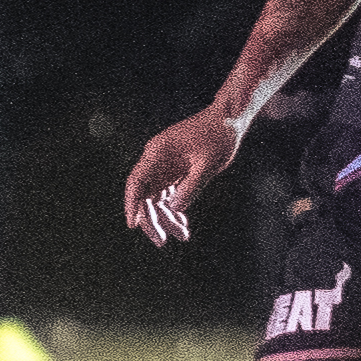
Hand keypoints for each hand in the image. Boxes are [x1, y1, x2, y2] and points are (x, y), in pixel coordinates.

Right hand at [120, 107, 240, 245]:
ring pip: (156, 197)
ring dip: (166, 217)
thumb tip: (174, 209)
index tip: (133, 224)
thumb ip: (191, 187)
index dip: (132, 204)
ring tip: (181, 237)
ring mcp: (164, 166)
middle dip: (151, 219)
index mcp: (158, 153)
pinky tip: (183, 225)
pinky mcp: (174, 170)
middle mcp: (155, 160)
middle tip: (161, 242)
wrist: (228, 118)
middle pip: (144, 194)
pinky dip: (175, 209)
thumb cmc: (219, 136)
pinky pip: (168, 194)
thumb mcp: (208, 164)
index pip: (137, 182)